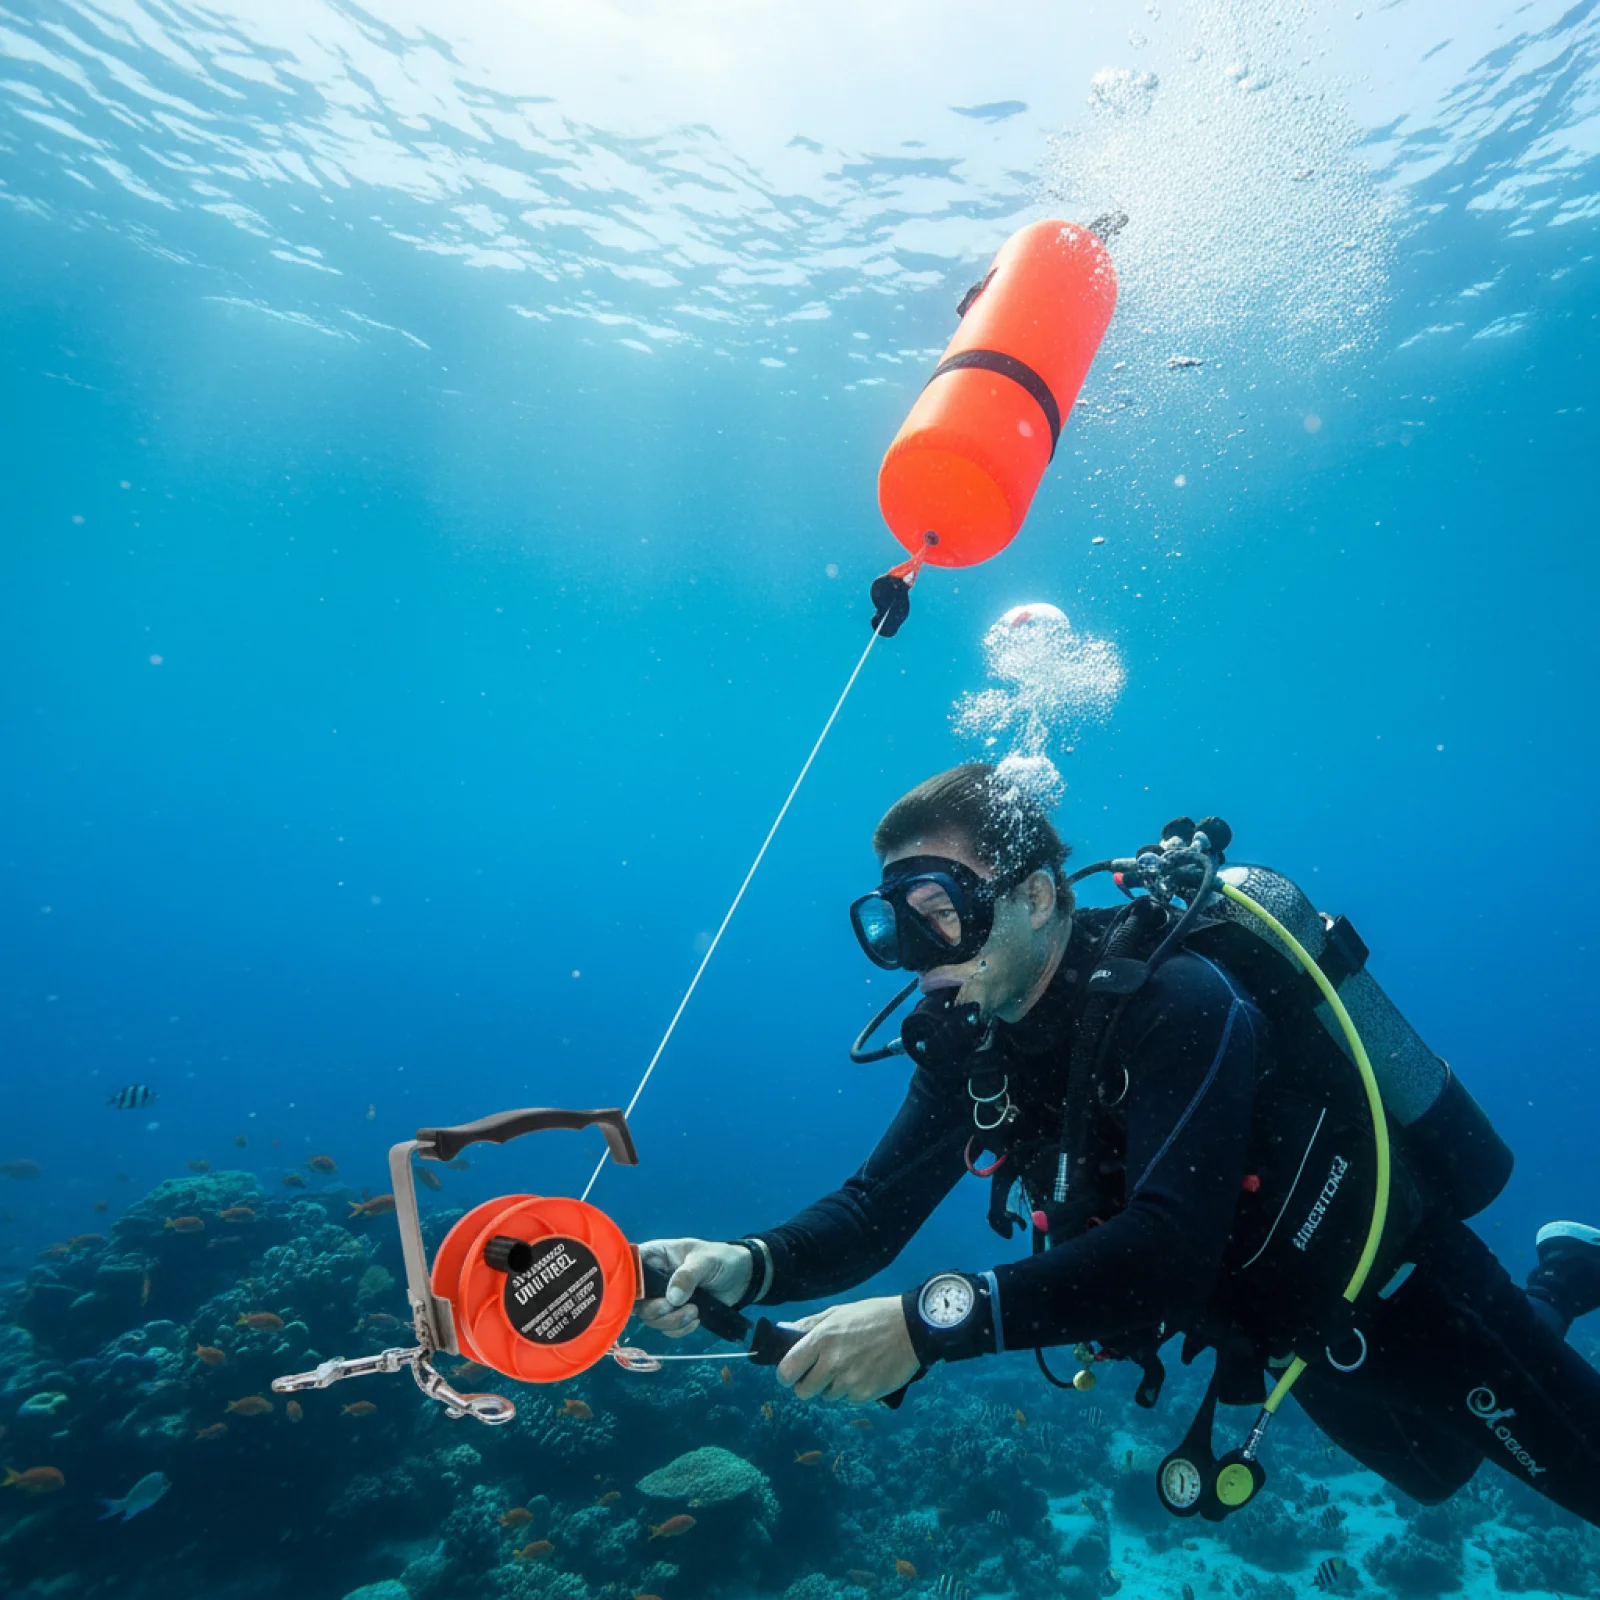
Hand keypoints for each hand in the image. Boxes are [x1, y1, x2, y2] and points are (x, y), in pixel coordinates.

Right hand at [636, 1238, 751, 1338]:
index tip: (641, 1297)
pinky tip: (697, 1319)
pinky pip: (667, 1329)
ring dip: (672, 1321)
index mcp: (656, 1256)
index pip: (630, 1268)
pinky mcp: (674, 1314)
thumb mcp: (705, 1261)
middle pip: (637, 1301)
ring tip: (694, 1311)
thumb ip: (688, 1275)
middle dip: (655, 1310)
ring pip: (652, 1318)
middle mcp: (653, 1279)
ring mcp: (663, 1298)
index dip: (627, 1284)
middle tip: (673, 1306)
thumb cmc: (721, 1259)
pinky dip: (680, 1329)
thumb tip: (672, 1298)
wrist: (742, 1278)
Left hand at [776, 1296, 920, 1403]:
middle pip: (804, 1392)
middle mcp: (832, 1363)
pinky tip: (865, 1373)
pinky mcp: (865, 1395)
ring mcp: (849, 1381)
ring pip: (827, 1397)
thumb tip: (785, 1333)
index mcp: (822, 1339)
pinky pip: (849, 1400)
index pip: (787, 1370)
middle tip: (822, 1372)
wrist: (911, 1329)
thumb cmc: (872, 1316)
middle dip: (809, 1384)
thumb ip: (809, 1325)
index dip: (787, 1374)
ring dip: (834, 1387)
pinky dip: (853, 1391)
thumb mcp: (838, 1312)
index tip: (792, 1372)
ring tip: (851, 1367)